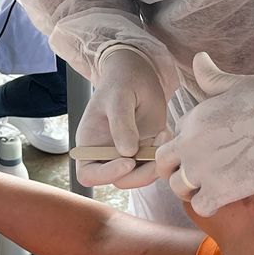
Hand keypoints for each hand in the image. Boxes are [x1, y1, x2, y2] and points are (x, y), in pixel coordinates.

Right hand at [73, 45, 167, 188]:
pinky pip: (154, 165)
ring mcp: (127, 154)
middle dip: (139, 173)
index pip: (88, 174)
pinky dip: (162, 155)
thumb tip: (127, 152)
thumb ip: (121, 123)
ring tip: (162, 135)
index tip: (129, 160)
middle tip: (155, 150)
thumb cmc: (123, 81)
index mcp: (90, 143)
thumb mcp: (120, 97)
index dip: (106, 174)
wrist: (140, 73)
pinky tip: (165, 133)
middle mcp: (106, 154)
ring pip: (140, 177)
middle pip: (119, 181)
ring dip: (154, 164)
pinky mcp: (146, 151)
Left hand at [155, 53, 253, 215]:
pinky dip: (208, 205)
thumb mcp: (235, 83)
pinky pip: (201, 207)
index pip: (173, 138)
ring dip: (191, 190)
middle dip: (176, 170)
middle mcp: (191, 145)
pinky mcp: (222, 190)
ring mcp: (203, 170)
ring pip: (178, 189)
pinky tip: (223, 198)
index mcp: (192, 120)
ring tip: (209, 187)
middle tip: (197, 173)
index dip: (185, 146)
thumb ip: (212, 78)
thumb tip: (199, 58)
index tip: (203, 150)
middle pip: (164, 166)